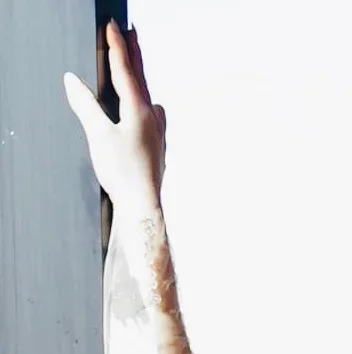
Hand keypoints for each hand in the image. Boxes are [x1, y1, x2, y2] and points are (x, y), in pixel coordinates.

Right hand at [63, 19, 166, 213]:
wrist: (142, 207)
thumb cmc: (123, 174)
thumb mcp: (98, 135)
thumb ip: (85, 105)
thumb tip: (72, 80)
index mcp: (139, 110)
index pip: (125, 69)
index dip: (116, 46)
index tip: (113, 25)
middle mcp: (152, 117)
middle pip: (141, 77)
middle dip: (133, 53)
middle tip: (131, 32)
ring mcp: (157, 132)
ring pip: (147, 95)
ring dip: (140, 77)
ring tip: (136, 65)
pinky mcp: (156, 147)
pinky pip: (151, 114)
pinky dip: (144, 102)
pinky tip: (147, 110)